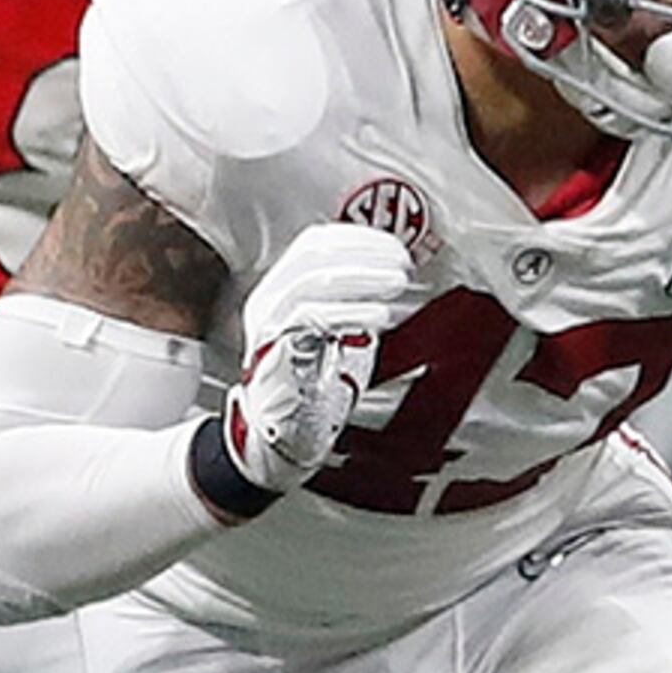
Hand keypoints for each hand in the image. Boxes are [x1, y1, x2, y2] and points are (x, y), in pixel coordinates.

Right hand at [224, 223, 408, 492]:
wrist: (282, 433)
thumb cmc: (314, 384)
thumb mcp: (340, 332)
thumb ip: (356, 303)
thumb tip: (395, 276)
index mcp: (282, 290)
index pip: (314, 245)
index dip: (357, 239)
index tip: (396, 245)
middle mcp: (269, 301)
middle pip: (312, 256)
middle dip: (364, 253)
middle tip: (403, 262)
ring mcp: (268, 325)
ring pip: (310, 282)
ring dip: (362, 277)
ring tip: (399, 281)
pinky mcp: (276, 352)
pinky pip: (310, 320)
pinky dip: (351, 313)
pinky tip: (381, 315)